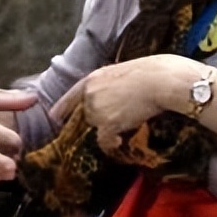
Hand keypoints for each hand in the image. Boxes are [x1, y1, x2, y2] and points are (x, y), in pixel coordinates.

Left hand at [51, 54, 195, 151]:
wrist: (161, 80)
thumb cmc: (152, 73)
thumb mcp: (124, 73)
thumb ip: (111, 85)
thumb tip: (112, 99)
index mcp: (93, 79)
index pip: (70, 96)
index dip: (62, 108)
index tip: (55, 117)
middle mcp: (90, 94)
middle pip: (86, 115)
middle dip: (99, 119)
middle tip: (120, 116)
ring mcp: (96, 109)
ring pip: (96, 128)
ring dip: (109, 129)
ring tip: (129, 121)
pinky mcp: (107, 124)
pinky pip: (104, 141)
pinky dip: (111, 144)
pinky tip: (119, 141)